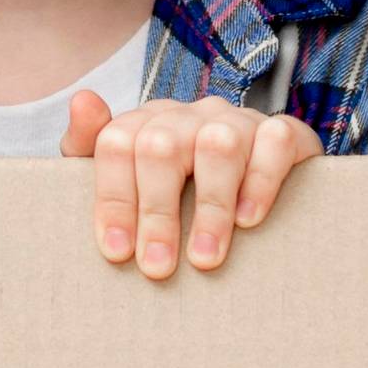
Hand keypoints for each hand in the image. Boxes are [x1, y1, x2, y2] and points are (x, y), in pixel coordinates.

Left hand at [62, 92, 315, 279]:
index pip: (117, 143)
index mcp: (147, 122)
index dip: (113, 198)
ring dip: (210, 207)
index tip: (117, 252)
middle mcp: (191, 115)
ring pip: (218, 145)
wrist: (255, 189)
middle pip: (162, 145)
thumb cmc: (176, 195)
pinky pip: (276, 143)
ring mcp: (238, 121)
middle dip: (157, 212)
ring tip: (205, 258)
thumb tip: (82, 99)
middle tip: (158, 267)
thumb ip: (89, 146)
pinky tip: (250, 221)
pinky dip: (261, 182)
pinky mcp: (285, 133)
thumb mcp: (127, 178)